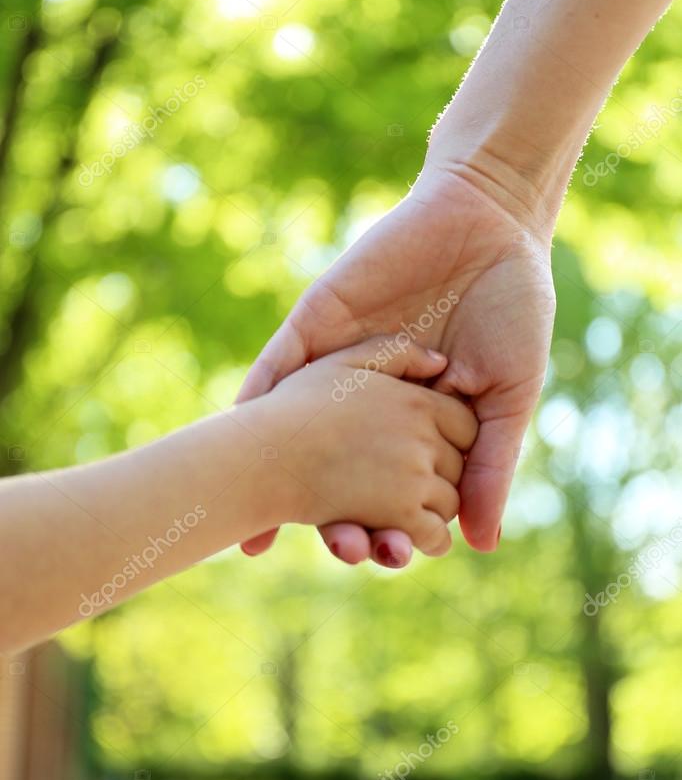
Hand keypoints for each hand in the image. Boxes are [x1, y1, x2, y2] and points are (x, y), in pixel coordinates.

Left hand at [238, 161, 555, 563]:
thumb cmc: (511, 310)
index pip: (391, 489)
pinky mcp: (317, 326)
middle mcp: (366, 404)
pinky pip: (278, 366)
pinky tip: (237, 441)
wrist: (490, 223)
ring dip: (282, 474)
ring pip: (298, 431)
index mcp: (413, 424)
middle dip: (335, 513)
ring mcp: (337, 366)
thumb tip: (480, 544)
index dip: (389, 524)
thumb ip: (490, 466)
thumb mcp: (508, 396)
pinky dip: (255, 402)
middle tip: (342, 547)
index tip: (391, 556)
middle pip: (338, 472)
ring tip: (270, 526)